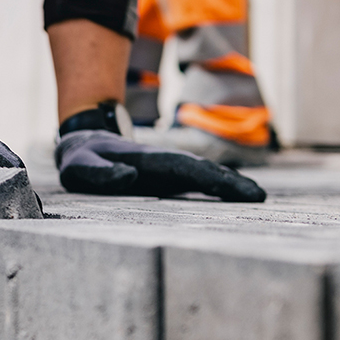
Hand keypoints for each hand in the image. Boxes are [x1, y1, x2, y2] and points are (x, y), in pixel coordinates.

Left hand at [55, 102, 265, 201]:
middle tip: (259, 197)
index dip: (212, 178)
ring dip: (228, 185)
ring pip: (202, 175)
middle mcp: (162, 162)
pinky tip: (234, 197)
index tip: (238, 188)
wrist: (83, 142)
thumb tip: (130, 177)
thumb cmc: (81, 158)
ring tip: (256, 197)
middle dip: (230, 182)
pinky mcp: (165, 178)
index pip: (185, 169)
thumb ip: (100, 173)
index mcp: (147, 160)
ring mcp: (166, 170)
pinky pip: (195, 182)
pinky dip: (216, 187)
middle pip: (202, 170)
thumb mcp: (79, 166)